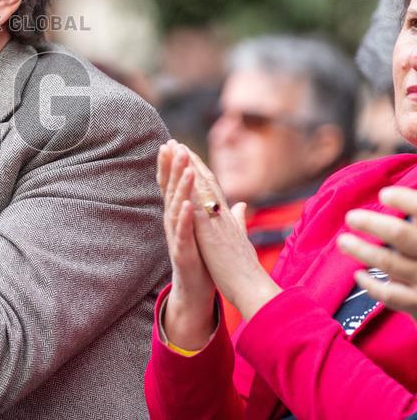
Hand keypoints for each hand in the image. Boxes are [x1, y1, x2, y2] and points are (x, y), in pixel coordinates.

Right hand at [157, 140, 215, 348]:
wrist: (197, 293)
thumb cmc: (203, 261)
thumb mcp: (209, 232)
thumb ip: (216, 215)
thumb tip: (234, 202)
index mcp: (181, 218)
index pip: (174, 186)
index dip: (172, 165)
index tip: (171, 143)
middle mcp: (174, 225)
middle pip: (170, 191)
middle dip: (171, 168)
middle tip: (172, 145)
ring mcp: (176, 239)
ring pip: (175, 208)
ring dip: (179, 187)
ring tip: (184, 168)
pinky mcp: (182, 254)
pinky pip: (183, 234)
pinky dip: (184, 219)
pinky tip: (187, 205)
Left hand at [182, 146, 280, 320]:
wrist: (253, 288)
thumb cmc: (244, 267)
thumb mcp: (239, 238)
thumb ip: (238, 219)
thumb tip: (240, 205)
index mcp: (225, 217)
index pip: (211, 187)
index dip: (198, 168)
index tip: (186, 151)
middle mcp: (222, 215)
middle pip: (206, 181)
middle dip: (190, 161)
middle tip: (175, 141)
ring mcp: (218, 223)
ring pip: (203, 189)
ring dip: (188, 168)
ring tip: (176, 150)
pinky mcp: (213, 235)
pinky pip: (200, 210)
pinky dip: (192, 194)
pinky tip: (181, 180)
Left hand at [338, 187, 416, 319]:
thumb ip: (415, 212)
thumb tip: (395, 187)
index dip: (407, 201)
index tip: (384, 194)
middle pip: (401, 235)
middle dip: (373, 225)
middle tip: (350, 217)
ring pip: (390, 263)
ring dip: (362, 251)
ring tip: (343, 241)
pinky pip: (390, 295)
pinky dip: (371, 285)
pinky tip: (358, 274)